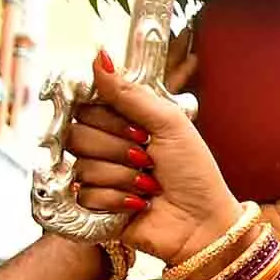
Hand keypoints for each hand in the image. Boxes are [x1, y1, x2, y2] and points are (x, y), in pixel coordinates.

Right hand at [60, 55, 242, 265]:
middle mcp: (106, 146)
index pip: (85, 106)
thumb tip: (99, 56)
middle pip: (76, 134)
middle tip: (147, 158)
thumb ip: (129, 92)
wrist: (203, 223)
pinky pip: (85, 194)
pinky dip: (118, 199)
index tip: (138, 129)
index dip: (108, 119)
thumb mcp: (168, 122)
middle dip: (118, 148)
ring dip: (123, 176)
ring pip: (82, 166)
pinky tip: (139, 204)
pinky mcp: (95, 207)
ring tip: (149, 184)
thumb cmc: (195, 172)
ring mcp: (99, 177)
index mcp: (122, 121)